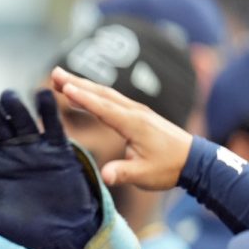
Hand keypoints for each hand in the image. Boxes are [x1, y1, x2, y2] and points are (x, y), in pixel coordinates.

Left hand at [0, 90, 99, 248]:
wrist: (64, 235)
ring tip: (8, 95)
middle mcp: (11, 153)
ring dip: (16, 108)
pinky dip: (49, 112)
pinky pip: (53, 128)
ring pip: (23, 122)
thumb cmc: (26, 228)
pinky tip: (43, 95)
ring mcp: (35, 149)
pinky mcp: (58, 151)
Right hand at [50, 67, 191, 189]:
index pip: (104, 108)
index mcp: (134, 124)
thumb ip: (124, 173)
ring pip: (105, 93)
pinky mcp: (136, 114)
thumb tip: (105, 176)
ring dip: (82, 85)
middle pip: (101, 93)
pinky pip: (110, 99)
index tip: (64, 88)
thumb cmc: (169, 168)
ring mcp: (136, 111)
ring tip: (60, 78)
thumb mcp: (145, 175)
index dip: (83, 99)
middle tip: (54, 73)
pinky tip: (80, 94)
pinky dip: (92, 94)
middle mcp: (134, 112)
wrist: (194, 161)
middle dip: (77, 83)